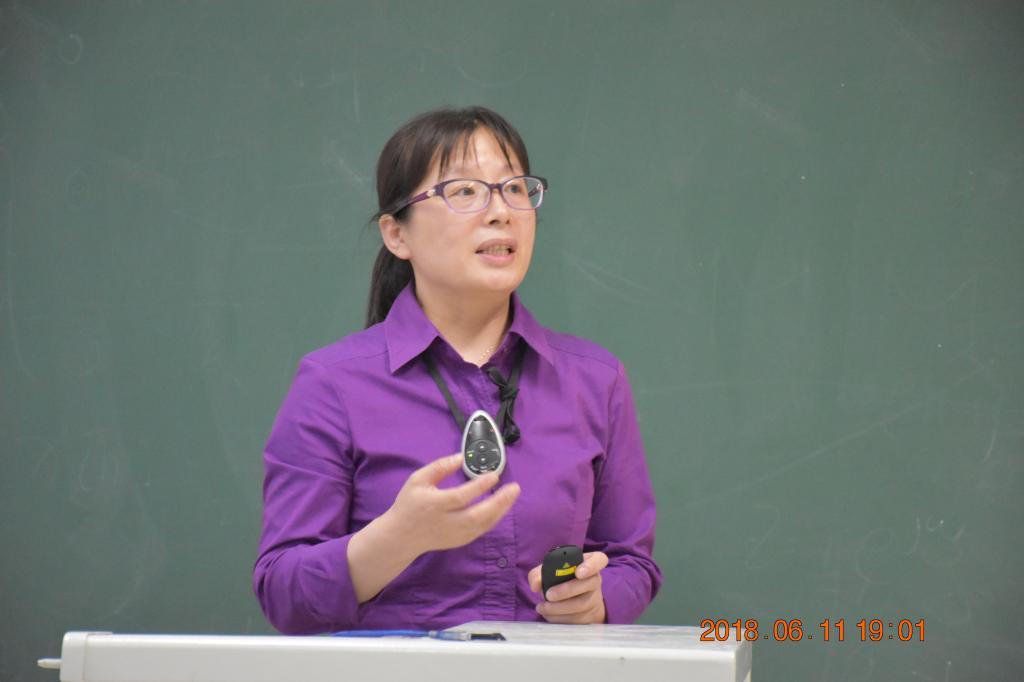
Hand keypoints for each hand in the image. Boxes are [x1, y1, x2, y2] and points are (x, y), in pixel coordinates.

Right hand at [383, 453, 519, 556]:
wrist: (401, 537)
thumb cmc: (409, 504)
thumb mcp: (417, 480)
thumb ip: (438, 467)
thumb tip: (461, 457)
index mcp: (434, 505)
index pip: (460, 497)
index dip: (479, 487)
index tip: (494, 475)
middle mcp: (446, 523)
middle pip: (477, 516)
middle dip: (499, 502)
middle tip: (514, 488)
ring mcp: (455, 535)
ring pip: (483, 525)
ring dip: (501, 510)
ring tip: (512, 495)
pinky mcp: (460, 541)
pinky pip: (481, 530)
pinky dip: (494, 518)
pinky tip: (502, 506)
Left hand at [528, 551, 607, 623]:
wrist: (572, 600)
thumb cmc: (561, 580)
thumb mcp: (550, 571)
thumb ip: (539, 573)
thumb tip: (536, 585)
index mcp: (588, 563)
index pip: (599, 559)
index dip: (591, 565)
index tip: (578, 573)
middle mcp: (595, 580)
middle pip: (590, 584)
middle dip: (567, 590)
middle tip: (548, 594)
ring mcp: (595, 599)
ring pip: (582, 605)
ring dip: (559, 608)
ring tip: (542, 607)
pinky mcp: (590, 616)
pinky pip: (577, 619)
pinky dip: (559, 618)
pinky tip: (548, 614)